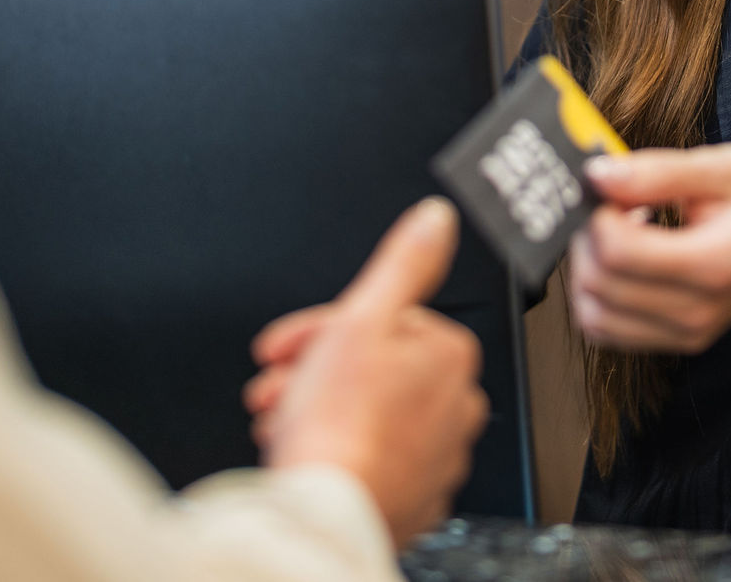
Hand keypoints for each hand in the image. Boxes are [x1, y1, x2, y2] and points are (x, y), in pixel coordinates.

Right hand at [245, 197, 489, 548]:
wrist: (324, 512)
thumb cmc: (338, 428)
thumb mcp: (360, 319)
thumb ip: (401, 263)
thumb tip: (437, 218)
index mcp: (449, 356)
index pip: (376, 321)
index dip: (318, 330)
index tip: (281, 348)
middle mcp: (456, 407)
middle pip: (371, 367)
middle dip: (312, 371)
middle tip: (274, 386)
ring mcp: (437, 458)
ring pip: (367, 413)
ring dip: (315, 408)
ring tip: (280, 422)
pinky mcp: (414, 499)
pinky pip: (369, 458)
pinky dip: (336, 449)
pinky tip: (305, 451)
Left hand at [568, 143, 730, 352]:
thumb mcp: (726, 167)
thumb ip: (658, 172)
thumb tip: (596, 175)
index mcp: (714, 265)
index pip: (619, 253)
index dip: (599, 214)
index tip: (612, 187)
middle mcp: (698, 312)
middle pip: (599, 285)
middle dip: (588, 238)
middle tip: (611, 204)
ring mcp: (687, 334)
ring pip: (593, 314)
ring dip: (589, 268)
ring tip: (620, 232)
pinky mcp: (677, 341)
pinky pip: (607, 329)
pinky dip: (600, 294)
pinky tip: (626, 260)